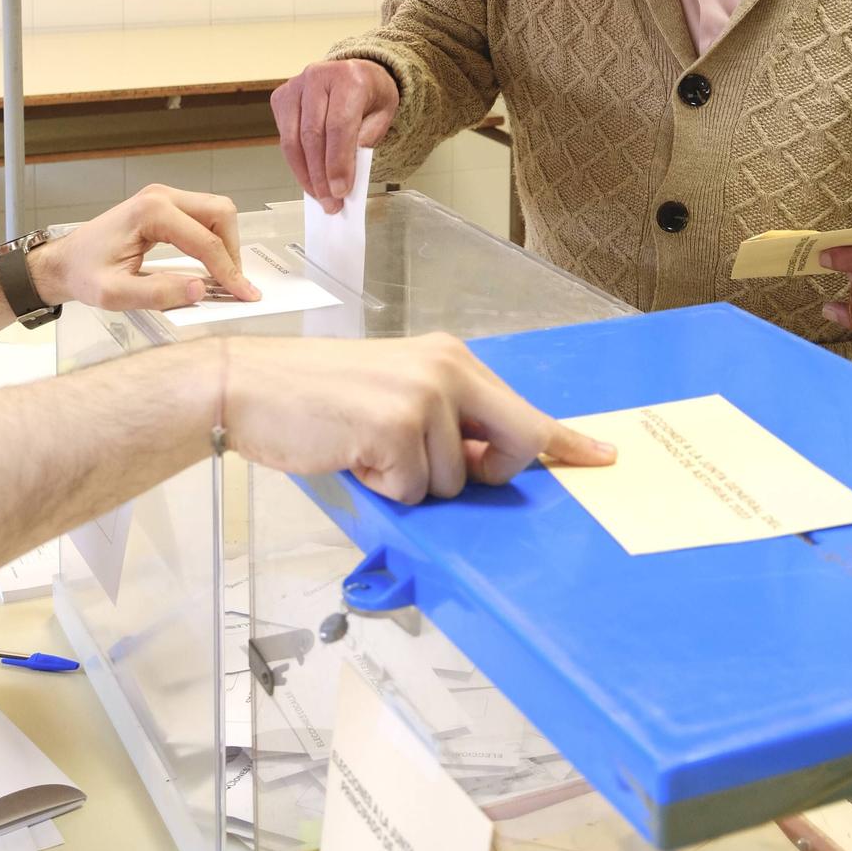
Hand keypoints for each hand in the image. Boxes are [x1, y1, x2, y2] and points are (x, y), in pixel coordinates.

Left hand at [31, 186, 260, 311]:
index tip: (245, 295)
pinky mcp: (165, 205)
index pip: (205, 241)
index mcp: (151, 212)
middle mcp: (162, 196)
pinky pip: (203, 216)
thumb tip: (200, 289)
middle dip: (233, 250)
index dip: (229, 271)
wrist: (63, 262)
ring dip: (226, 243)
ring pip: (216, 211)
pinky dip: (214, 238)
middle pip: (220, 213)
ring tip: (223, 276)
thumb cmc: (83, 275)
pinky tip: (210, 264)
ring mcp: (164, 197)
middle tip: (234, 284)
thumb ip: (157, 294)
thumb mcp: (114, 295)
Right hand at [223, 332, 615, 503]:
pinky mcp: (396, 425)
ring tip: (364, 445)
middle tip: (421, 462)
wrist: (250, 386)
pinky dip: (382, 488)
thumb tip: (480, 465)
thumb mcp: (394, 396)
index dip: (566, 442)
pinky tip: (351, 453)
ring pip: (452, 482)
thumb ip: (445, 423)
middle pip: (514, 444)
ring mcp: (425, 396)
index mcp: (450, 358)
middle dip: (483, 473)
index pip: (523, 410)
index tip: (602, 457)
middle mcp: (447, 369)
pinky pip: (413, 492)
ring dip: (409, 483)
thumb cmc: (316, 398)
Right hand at [272, 58, 399, 211]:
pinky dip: (296, 163)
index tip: (340, 191)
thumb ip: (367, 139)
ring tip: (319, 196)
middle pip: (313, 136)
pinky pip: (285, 138)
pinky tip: (309, 178)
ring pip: (293, 140)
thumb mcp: (383, 114)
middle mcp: (318, 76)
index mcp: (349, 78)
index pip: (338, 126)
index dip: (338, 162)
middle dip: (320, 175)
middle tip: (330, 202)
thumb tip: (343, 174)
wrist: (354, 71)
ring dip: (305, 174)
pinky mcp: (282, 97)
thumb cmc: (370, 94)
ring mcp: (295, 86)